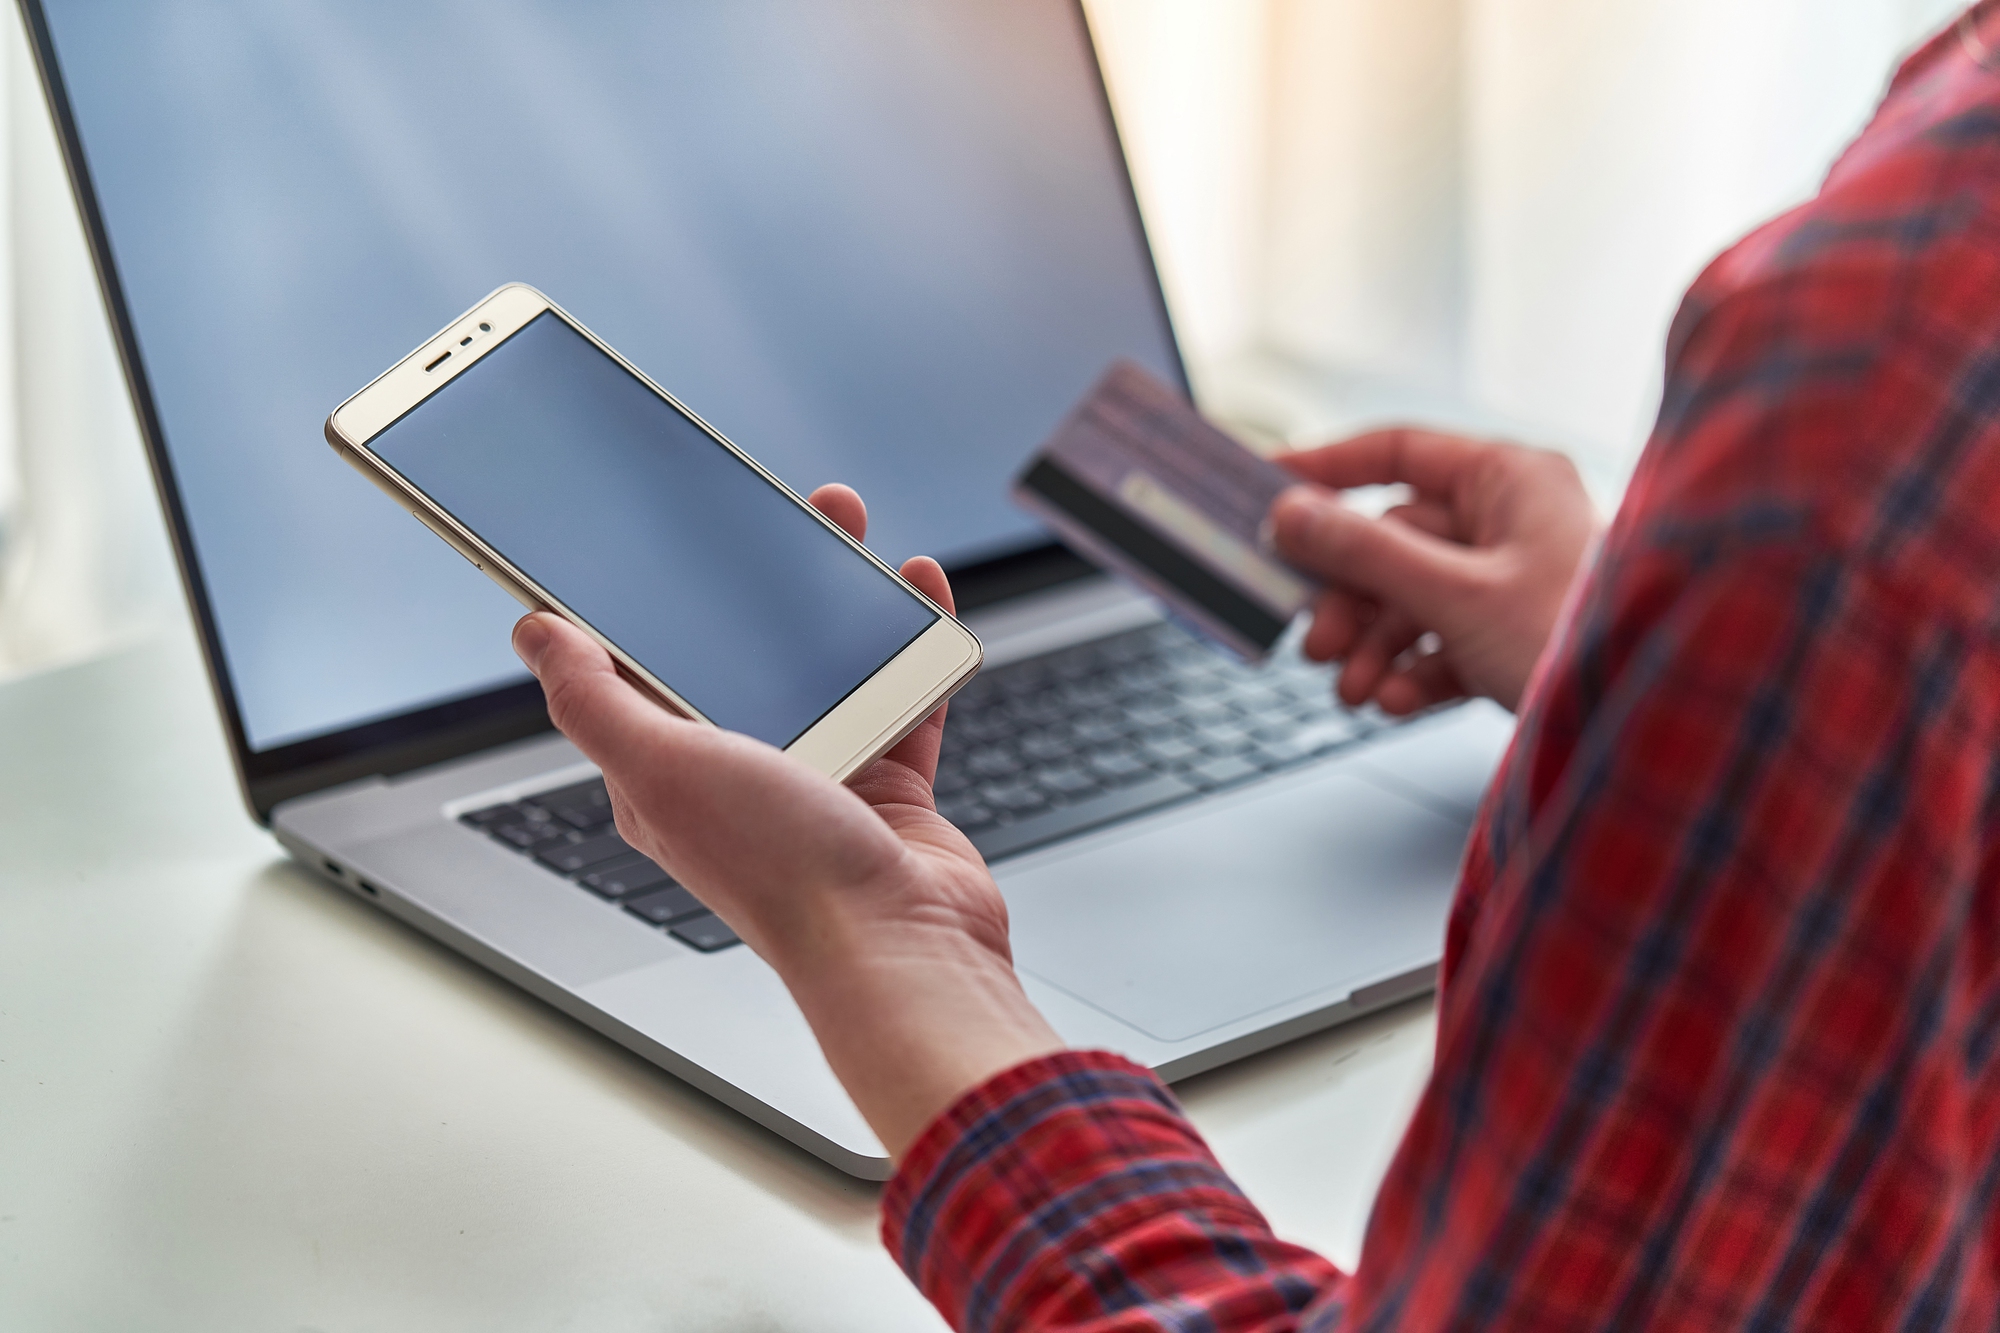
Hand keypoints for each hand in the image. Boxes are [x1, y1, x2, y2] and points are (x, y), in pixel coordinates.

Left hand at [510, 484, 1062, 1157]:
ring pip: (823, 662)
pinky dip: (910, 644)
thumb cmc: (785, 873)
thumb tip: (533, 634)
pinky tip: (917, 596)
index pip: (640, 667)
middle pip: (740, 650)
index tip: (656, 536)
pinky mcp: (884, 783)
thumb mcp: (662, 769)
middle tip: (773, 515)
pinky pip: (897, 694)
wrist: (902, 944)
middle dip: (755, 579)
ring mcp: (815, 775)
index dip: (646, 600)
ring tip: (848, 535)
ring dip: (837, 597)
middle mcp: (736, 771)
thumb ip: (596, 699)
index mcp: (665, 771)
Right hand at [1269, 429, 1599, 713]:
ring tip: (1355, 691)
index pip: (1399, 451)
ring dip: (1375, 648)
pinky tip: (1398, 702)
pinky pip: (1445, 642)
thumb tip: (1292, 515)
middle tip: (1317, 643)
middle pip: (1395, 542)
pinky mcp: (1517, 635)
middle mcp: (1513, 520)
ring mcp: (1516, 579)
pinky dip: (1414, 672)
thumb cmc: (1580, 640)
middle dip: (1351, 600)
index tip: (1270, 490)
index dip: (1328, 468)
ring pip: (1414, 598)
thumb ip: (1364, 553)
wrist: (1649, 725)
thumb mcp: (1456, 594)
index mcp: (1510, 480)